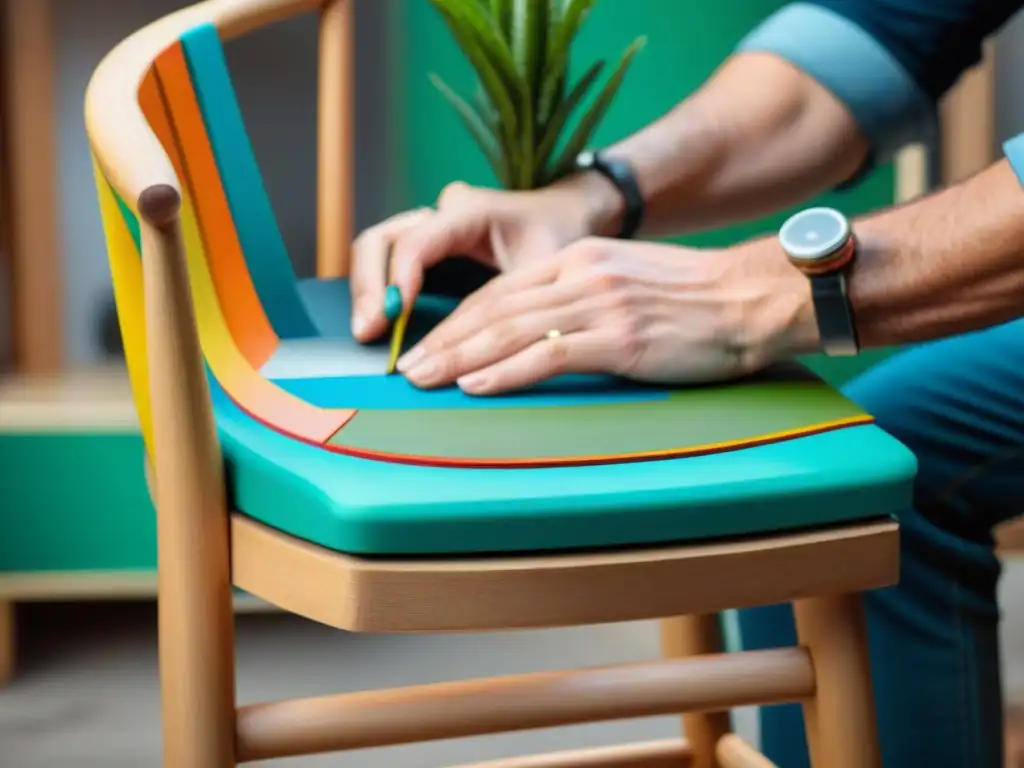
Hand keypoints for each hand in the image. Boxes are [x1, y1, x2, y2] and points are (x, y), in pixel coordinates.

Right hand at [348, 174, 622, 342]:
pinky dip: (378, 292)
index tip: (393, 317)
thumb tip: (490, 353)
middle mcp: (440, 212)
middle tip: (367, 332)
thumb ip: (516, 303)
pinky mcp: (424, 245)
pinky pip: (386, 262)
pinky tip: (378, 325)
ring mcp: (427, 224)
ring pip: (375, 249)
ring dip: (366, 291)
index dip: (400, 280)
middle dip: (370, 287)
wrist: (566, 217)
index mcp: (471, 211)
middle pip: (381, 240)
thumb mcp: (547, 270)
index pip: (417, 242)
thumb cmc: (561, 240)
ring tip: (367, 333)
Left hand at [396, 237, 820, 393]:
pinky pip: (547, 355)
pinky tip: (475, 384)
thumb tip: (546, 328)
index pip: (500, 290)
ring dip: (458, 357)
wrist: (753, 297)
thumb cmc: (697, 297)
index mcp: (580, 258)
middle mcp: (581, 275)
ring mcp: (599, 305)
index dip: (458, 319)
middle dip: (443, 339)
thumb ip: (584, 294)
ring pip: (510, 330)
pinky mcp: (619, 338)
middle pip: (493, 309)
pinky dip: (504, 371)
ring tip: (423, 378)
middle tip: (407, 366)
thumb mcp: (629, 279)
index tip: (429, 342)